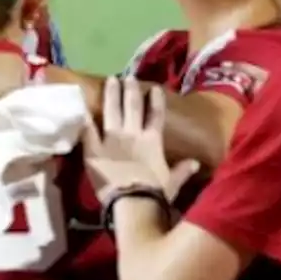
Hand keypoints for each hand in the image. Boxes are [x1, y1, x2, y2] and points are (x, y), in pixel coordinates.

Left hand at [82, 77, 199, 201]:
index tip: (154, 88)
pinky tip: (83, 108)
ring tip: (111, 80)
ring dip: (112, 95)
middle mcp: (132, 134)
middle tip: (127, 76)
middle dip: (130, 90)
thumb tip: (196, 163)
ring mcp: (112, 140)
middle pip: (132, 106)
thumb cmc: (154, 193)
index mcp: (152, 141)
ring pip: (112, 111)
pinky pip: (89, 132)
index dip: (155, 100)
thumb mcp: (172, 182)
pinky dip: (86, 121)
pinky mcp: (94, 150)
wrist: (132, 203)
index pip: (155, 115)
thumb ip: (182, 170)